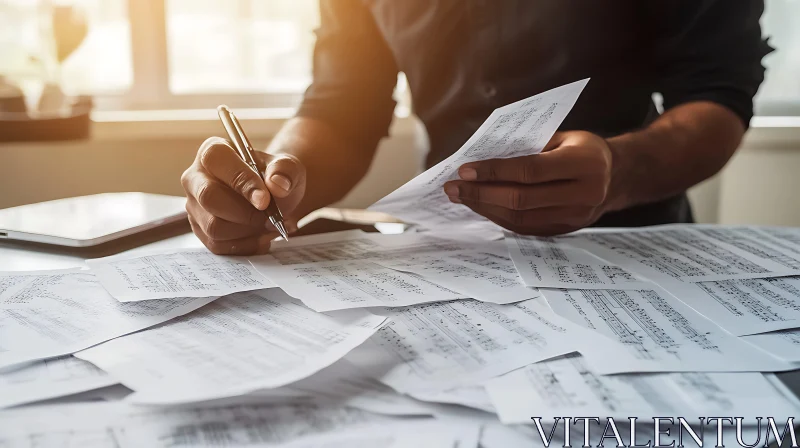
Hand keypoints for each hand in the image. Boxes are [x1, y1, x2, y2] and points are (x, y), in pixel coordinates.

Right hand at [181, 137, 305, 254]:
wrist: (273, 197)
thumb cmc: (273, 177)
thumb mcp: (288, 167)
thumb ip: (285, 171)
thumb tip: (278, 185)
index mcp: (212, 152)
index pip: (217, 161)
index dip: (242, 182)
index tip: (265, 200)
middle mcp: (195, 177)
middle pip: (209, 198)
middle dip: (245, 213)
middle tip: (270, 217)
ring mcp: (194, 205)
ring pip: (213, 226)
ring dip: (248, 231)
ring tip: (269, 224)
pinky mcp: (200, 229)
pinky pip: (218, 245)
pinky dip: (246, 245)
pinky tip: (261, 236)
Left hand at [443, 131, 613, 235]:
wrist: (617, 177)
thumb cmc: (583, 149)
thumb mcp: (563, 136)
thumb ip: (529, 145)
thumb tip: (482, 156)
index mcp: (584, 163)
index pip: (530, 170)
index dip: (494, 171)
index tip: (464, 170)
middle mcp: (583, 194)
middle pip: (522, 199)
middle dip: (481, 193)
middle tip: (453, 187)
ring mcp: (575, 217)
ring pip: (520, 218)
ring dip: (485, 207)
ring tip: (461, 197)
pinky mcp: (565, 230)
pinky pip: (525, 228)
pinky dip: (499, 217)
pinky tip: (481, 206)